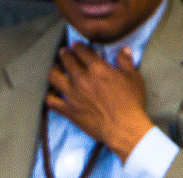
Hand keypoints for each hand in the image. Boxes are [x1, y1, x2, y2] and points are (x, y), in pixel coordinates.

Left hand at [47, 44, 154, 159]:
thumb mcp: (133, 78)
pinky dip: (49, 96)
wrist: (122, 127)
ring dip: (54, 71)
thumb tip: (124, 49)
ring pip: (54, 77)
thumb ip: (126, 62)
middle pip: (67, 61)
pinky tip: (52, 93)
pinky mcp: (68, 110)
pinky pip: (51, 101)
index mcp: (97, 68)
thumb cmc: (130, 102)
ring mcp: (72, 95)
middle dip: (65, 54)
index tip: (75, 45)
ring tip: (56, 69)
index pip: (82, 51)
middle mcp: (81, 79)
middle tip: (64, 53)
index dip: (78, 46)